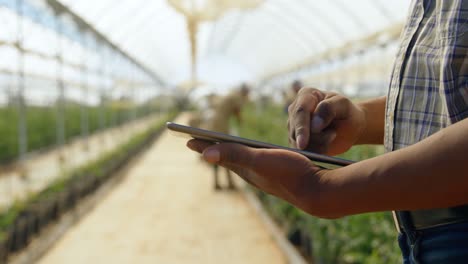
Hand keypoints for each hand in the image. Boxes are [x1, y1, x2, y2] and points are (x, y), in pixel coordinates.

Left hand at [187, 139, 331, 216]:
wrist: (318, 190)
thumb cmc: (290, 172)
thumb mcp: (260, 159)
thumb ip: (234, 154)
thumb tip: (204, 154)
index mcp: (245, 169)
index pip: (218, 154)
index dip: (202, 145)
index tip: (187, 138)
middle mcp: (251, 174)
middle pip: (226, 158)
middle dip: (212, 148)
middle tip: (198, 142)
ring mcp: (263, 175)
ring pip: (240, 161)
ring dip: (227, 152)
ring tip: (220, 146)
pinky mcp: (275, 174)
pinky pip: (254, 163)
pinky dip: (245, 156)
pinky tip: (251, 156)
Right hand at [288, 88, 365, 154]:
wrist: (349, 127)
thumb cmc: (347, 112)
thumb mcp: (343, 105)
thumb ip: (329, 109)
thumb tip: (314, 126)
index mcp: (306, 95)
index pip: (300, 111)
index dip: (301, 128)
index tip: (303, 144)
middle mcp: (295, 109)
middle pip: (296, 129)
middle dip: (316, 137)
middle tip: (333, 134)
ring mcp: (293, 126)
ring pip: (297, 142)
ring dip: (317, 145)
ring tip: (332, 135)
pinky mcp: (296, 140)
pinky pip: (301, 152)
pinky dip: (316, 152)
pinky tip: (326, 145)